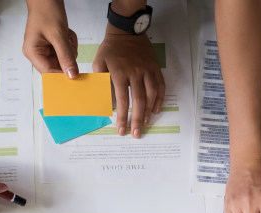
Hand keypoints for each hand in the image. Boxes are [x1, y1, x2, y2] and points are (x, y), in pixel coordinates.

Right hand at [23, 0, 78, 77]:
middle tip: (68, 43)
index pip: (48, 73)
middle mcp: (38, 54)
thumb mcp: (58, 35)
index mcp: (33, 53)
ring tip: (66, 34)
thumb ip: (65, 56)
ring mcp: (47, 51)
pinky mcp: (54, 47)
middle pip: (58, 67)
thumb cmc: (47, 11)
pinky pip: (67, 53)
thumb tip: (72, 75)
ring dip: (70, 49)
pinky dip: (70, 44)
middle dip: (67, 57)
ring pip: (65, 60)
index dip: (62, 76)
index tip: (76, 78)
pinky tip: (66, 33)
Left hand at [93, 23, 165, 138]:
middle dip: (137, 119)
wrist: (127, 30)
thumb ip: (102, 82)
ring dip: (148, 111)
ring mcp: (148, 70)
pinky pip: (161, 86)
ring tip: (145, 122)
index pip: (122, 100)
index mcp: (120, 73)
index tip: (121, 131)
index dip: (122, 117)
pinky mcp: (155, 68)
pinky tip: (156, 110)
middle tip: (136, 134)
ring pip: (151, 94)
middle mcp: (136, 73)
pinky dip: (160, 99)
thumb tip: (105, 103)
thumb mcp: (99, 62)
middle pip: (139, 101)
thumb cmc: (110, 49)